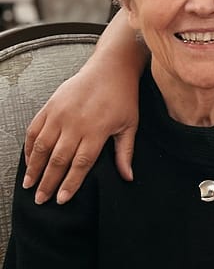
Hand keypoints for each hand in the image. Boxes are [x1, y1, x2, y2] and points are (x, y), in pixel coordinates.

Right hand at [23, 60, 138, 204]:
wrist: (110, 68)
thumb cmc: (123, 97)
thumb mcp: (130, 125)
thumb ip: (125, 153)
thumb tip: (128, 177)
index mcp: (96, 130)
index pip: (80, 163)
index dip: (70, 183)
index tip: (62, 199)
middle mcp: (75, 123)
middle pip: (58, 159)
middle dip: (48, 181)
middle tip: (41, 199)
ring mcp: (59, 114)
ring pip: (42, 146)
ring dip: (34, 167)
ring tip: (29, 185)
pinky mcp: (50, 106)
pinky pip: (34, 130)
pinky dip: (30, 147)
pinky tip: (29, 161)